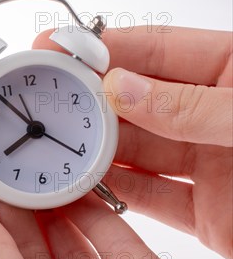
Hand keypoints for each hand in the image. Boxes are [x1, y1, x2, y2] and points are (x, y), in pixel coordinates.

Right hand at [34, 26, 232, 258]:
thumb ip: (194, 106)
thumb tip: (124, 88)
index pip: (154, 50)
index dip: (100, 46)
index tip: (54, 47)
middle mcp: (215, 115)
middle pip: (134, 100)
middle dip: (86, 100)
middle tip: (43, 101)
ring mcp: (208, 164)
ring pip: (134, 150)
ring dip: (93, 148)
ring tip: (54, 144)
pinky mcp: (207, 212)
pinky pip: (148, 197)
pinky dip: (114, 192)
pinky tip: (84, 183)